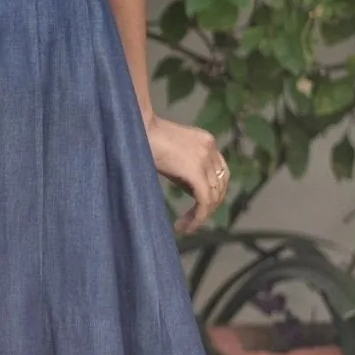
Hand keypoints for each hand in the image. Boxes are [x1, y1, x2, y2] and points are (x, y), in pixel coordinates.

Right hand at [146, 114, 227, 233]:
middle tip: (190, 221)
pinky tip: (183, 227)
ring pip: (213, 197)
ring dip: (199, 216)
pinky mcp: (196, 172)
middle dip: (207, 207)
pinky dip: (197, 218)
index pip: (220, 173)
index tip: (197, 207)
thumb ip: (185, 169)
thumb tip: (191, 191)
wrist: (134, 127)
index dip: (212, 193)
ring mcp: (204, 160)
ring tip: (183, 227)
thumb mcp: (171, 155)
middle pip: (220, 186)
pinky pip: (204, 201)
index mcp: (207, 142)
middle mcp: (210, 149)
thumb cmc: (143, 139)